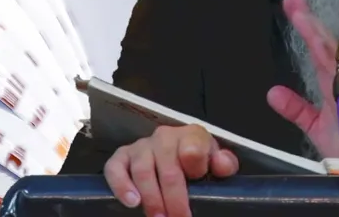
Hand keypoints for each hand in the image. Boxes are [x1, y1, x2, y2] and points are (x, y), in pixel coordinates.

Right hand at [103, 124, 238, 216]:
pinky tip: (132, 203)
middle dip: (174, 199)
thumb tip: (222, 165)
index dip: (196, 171)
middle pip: (168, 169)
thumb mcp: (214, 162)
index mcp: (191, 136)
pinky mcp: (121, 156)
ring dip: (151, 199)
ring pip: (143, 171)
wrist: (176, 154)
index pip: (193, 149)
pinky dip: (121, 186)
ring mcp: (141, 146)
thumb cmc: (197, 162)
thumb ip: (224, 163)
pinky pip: (115, 168)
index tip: (199, 190)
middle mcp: (164, 137)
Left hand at [266, 0, 338, 160]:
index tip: (293, 5)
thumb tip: (274, 93)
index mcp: (333, 83)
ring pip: (333, 53)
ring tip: (300, 14)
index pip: (316, 47)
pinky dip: (332, 59)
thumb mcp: (313, 125)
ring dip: (316, 32)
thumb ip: (295, 107)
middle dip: (308, 18)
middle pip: (324, 42)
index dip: (306, 25)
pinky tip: (319, 43)